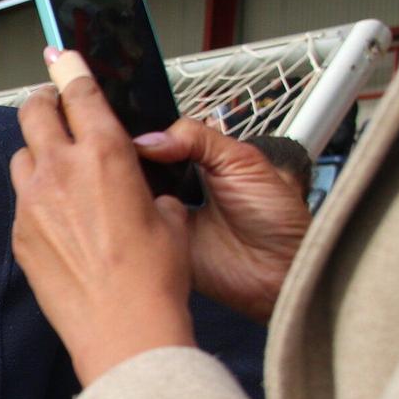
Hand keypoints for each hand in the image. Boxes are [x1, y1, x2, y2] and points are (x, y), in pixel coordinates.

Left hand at [10, 49, 195, 385]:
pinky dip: (37, 199)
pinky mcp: (19, 234)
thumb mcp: (170, 220)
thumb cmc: (155, 280)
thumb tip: (141, 191)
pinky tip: (61, 222)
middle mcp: (62, 170)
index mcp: (106, 155)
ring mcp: (33, 202)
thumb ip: (149, 188)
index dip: (70, 68)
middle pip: (35, 111)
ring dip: (39, 153)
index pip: (80, 92)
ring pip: (23, 155)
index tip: (62, 54)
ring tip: (61, 173)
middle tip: (57, 109)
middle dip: (45, 103)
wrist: (124, 332)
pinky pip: (22, 200)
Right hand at [135, 119, 310, 322]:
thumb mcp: (242, 160)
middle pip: (134, 169)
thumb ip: (198, 139)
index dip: (138, 136)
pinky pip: (132, 233)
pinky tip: (124, 212)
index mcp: (195, 162)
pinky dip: (125, 224)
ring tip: (117, 183)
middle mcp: (175, 188)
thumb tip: (148, 140)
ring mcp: (165, 218)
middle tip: (116, 157)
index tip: (120, 130)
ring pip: (128, 199)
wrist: (282, 268)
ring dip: (121, 192)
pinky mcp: (159, 246)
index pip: (154, 142)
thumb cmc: (276, 216)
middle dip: (124, 163)